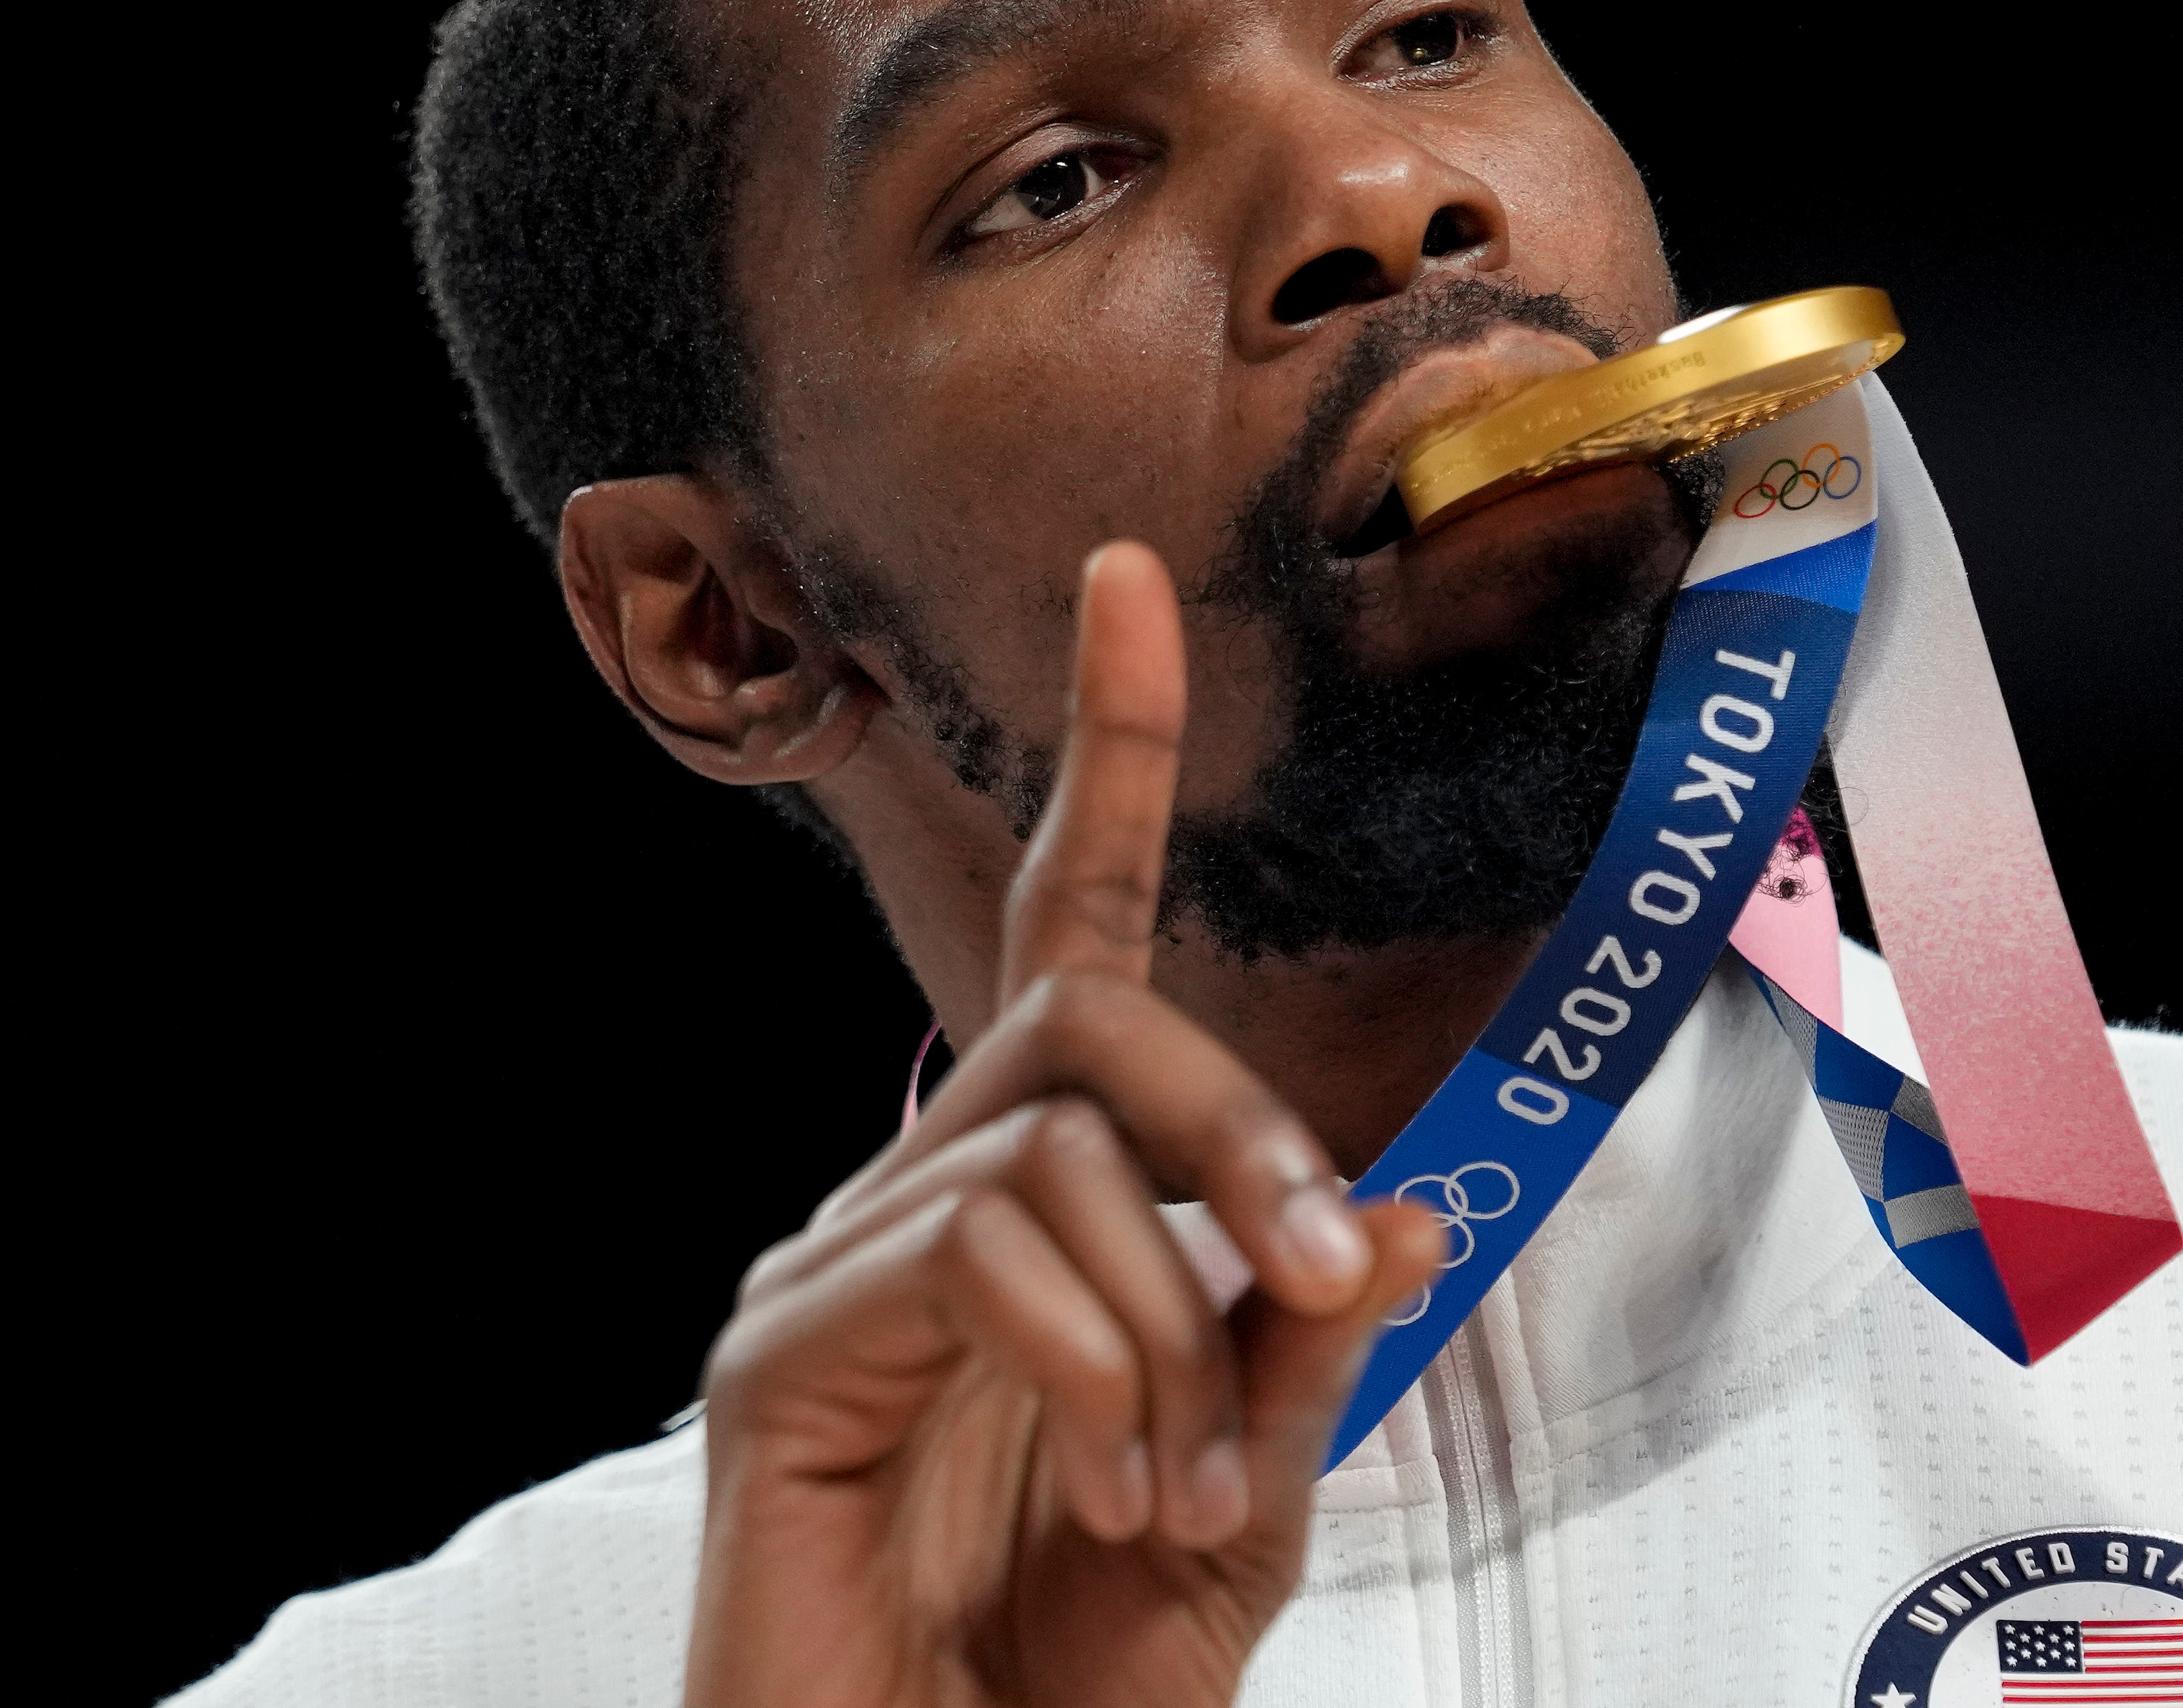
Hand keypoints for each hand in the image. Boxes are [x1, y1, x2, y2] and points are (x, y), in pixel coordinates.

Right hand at [684, 541, 1442, 1707]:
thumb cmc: (1084, 1675)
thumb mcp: (1253, 1488)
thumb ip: (1304, 1338)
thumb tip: (1410, 1203)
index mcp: (1039, 1205)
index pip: (1073, 942)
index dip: (1106, 762)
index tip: (1128, 583)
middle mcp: (920, 1197)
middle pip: (1079, 1015)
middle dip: (1232, 1123)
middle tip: (1326, 1263)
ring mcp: (832, 1268)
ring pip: (1040, 1145)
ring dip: (1166, 1316)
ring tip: (1178, 1484)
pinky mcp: (772, 1352)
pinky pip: (963, 1249)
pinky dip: (1082, 1359)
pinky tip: (1104, 1479)